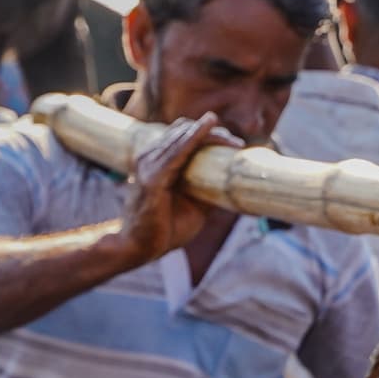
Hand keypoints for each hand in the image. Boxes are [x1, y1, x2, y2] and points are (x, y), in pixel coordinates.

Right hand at [115, 112, 222, 260]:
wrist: (139, 247)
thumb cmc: (165, 228)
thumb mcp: (194, 205)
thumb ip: (207, 188)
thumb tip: (231, 180)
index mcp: (158, 163)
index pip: (183, 137)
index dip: (207, 135)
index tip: (234, 143)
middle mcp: (151, 158)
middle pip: (184, 134)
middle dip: (213, 134)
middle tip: (238, 143)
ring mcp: (149, 166)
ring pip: (181, 139)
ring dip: (208, 135)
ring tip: (232, 140)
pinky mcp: (152, 178)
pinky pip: (176, 153)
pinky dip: (192, 139)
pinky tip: (206, 130)